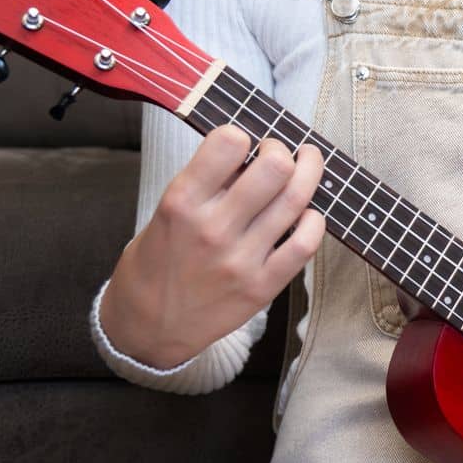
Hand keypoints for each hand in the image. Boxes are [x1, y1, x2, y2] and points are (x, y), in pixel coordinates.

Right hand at [100, 124, 325, 367]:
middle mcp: (213, 229)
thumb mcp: (165, 214)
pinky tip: (308, 214)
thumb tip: (252, 151)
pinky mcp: (262, 286)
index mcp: (181, 203)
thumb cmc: (157, 262)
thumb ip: (206, 184)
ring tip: (306, 165)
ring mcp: (241, 260)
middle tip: (279, 153)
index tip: (245, 142)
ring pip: (296, 199)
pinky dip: (315, 220)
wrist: (147, 327)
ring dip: (309, 173)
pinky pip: (305, 244)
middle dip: (282, 150)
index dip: (242, 134)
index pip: (227, 143)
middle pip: (274, 167)